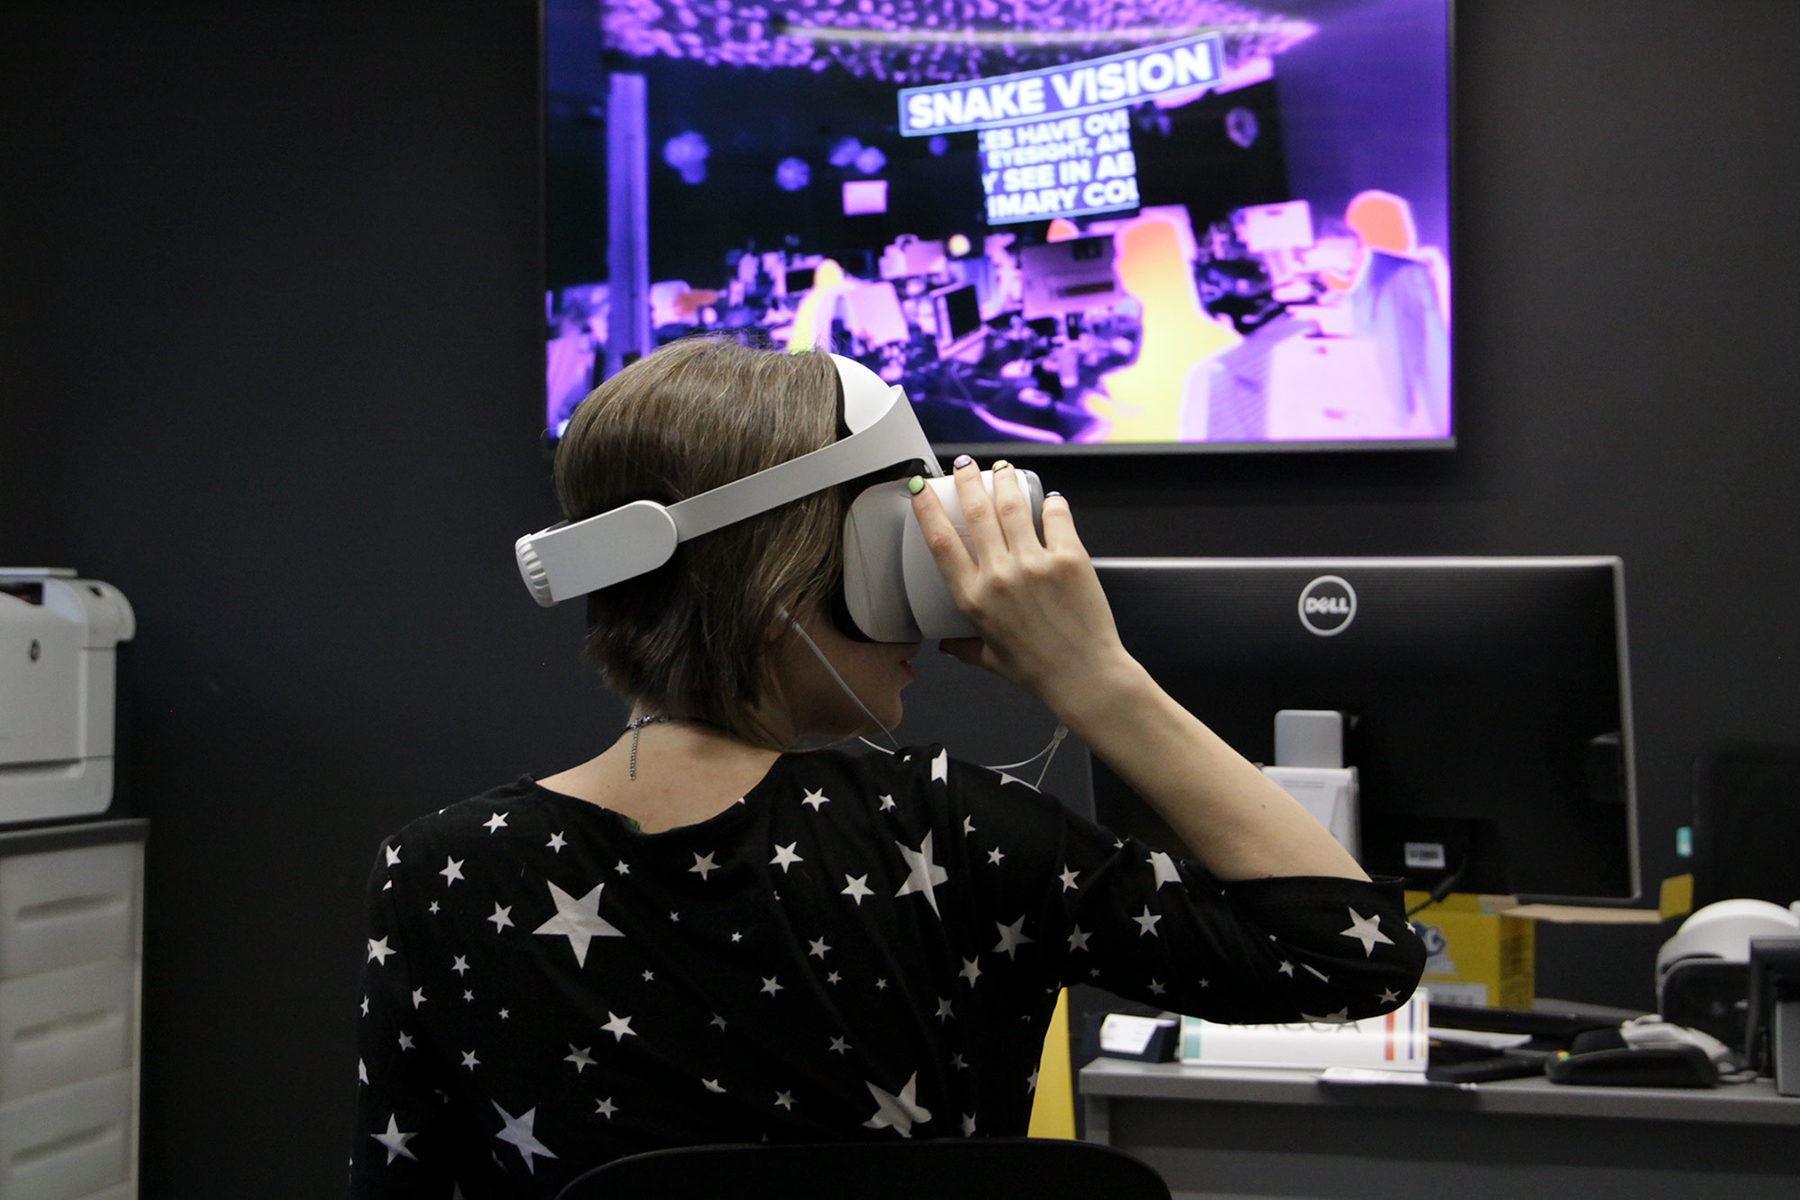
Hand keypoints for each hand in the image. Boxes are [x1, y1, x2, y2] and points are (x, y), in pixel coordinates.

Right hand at [909, 457, 1132, 714]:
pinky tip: (1048, 499)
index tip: (921, 488)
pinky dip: (1051, 503)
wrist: (1085, 676)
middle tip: (964, 465)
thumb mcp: (989, 659)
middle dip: (967, 480)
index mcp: (974, 598)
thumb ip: (963, 648)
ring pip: (1012, 505)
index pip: (940, 541)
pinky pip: (1055, 516)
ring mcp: (1035, 563)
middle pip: (975, 511)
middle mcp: (1000, 575)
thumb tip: (946, 645)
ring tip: (1002, 469)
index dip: (927, 508)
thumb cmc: (1038, 671)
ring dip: (1005, 480)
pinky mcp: (1069, 558)